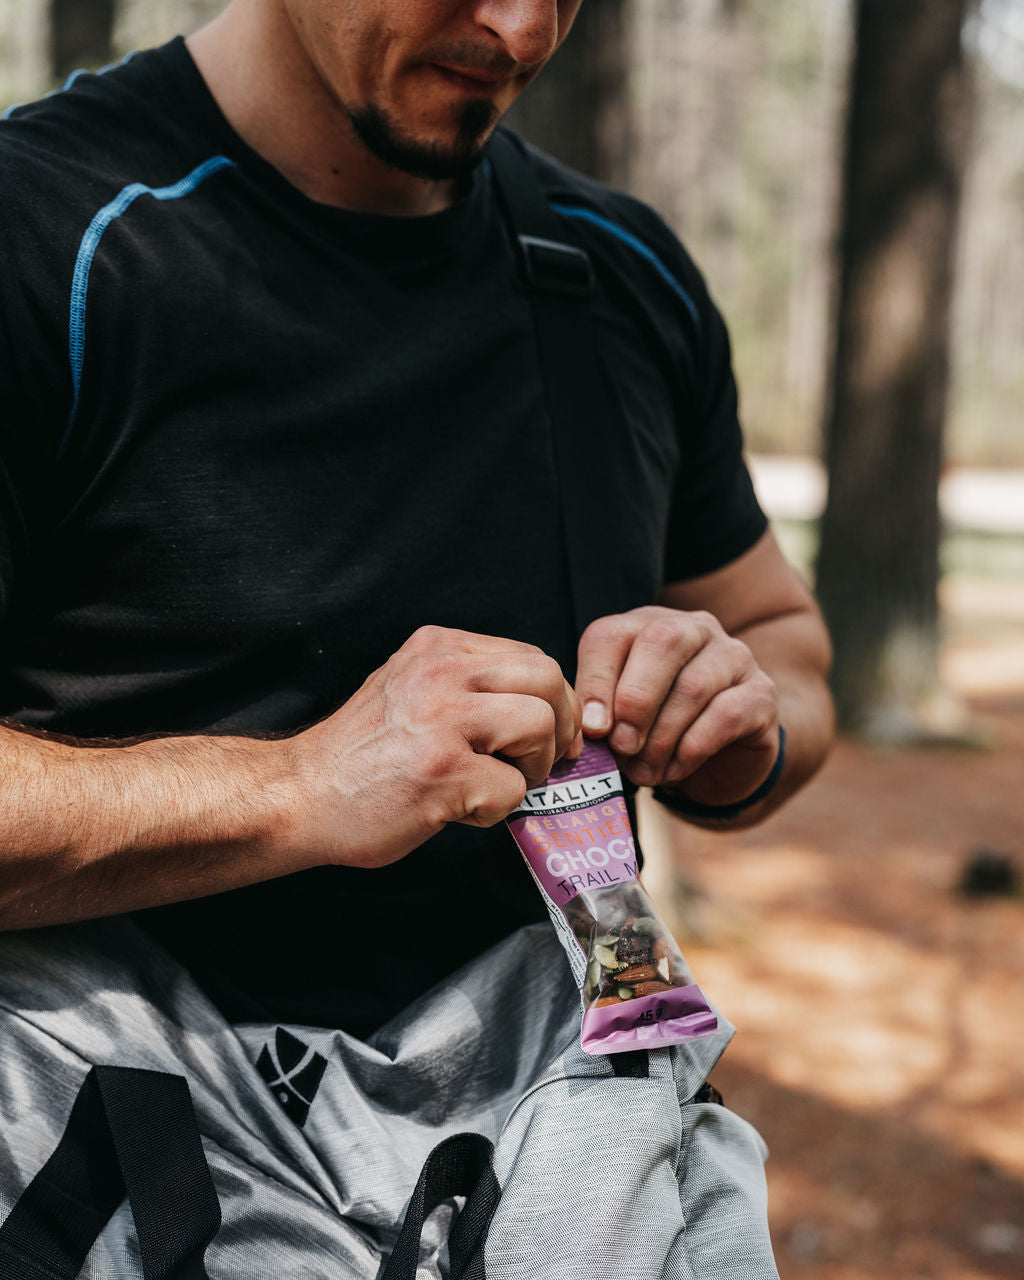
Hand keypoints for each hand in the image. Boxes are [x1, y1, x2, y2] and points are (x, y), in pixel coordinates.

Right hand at [287, 626, 580, 868]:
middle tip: (543, 762)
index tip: (553, 733)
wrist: (299, 795)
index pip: (529, 656)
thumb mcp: (409, 687)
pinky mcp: (442, 770)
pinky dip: (497, 809)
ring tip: (498, 785)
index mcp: (436, 647)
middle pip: (546, 679)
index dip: (554, 698)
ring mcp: (441, 718)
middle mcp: (440, 672)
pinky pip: (512, 786)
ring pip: (539, 725)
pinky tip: (460, 811)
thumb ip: (465, 684)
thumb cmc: (359, 755)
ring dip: (533, 766)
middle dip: (560, 725)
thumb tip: (541, 705)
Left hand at [575, 606, 779, 805]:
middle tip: (621, 747)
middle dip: (635, 700)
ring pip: (693, 685)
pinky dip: (691, 750)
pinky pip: (725, 715)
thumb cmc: (659, 731)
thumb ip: (602, 714)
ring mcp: (734, 656)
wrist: (724, 758)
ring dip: (661, 737)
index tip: (592, 730)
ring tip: (643, 772)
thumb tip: (589, 730)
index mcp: (647, 625)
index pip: (612, 634)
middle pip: (661, 642)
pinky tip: (674, 771)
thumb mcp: (622, 718)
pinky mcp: (762, 693)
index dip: (596, 681)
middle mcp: (694, 629)